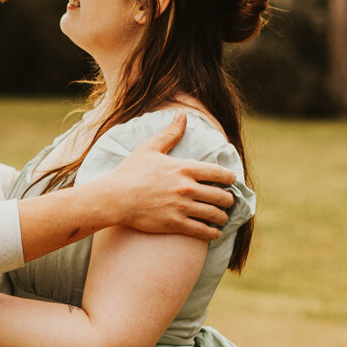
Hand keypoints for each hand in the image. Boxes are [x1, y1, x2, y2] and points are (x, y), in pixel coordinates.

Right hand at [107, 111, 236, 240]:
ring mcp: (182, 207)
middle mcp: (187, 188)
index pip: (219, 173)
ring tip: (222, 218)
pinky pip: (202, 231)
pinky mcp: (175, 224)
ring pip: (214, 214)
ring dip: (222, 217)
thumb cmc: (131, 172)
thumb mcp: (150, 148)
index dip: (229, 178)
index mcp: (184, 168)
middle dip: (228, 200)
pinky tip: (214, 233)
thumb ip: (170, 133)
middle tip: (228, 202)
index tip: (231, 181)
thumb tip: (182, 113)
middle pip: (221, 196)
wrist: (115, 198)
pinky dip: (212, 233)